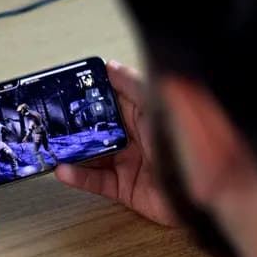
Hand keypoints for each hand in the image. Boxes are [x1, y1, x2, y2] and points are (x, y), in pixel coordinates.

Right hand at [55, 61, 178, 226]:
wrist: (207, 190)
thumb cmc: (189, 143)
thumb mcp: (158, 106)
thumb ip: (134, 86)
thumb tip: (111, 66)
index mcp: (144, 115)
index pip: (111, 101)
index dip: (90, 96)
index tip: (67, 89)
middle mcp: (135, 138)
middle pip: (97, 129)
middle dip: (74, 125)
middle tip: (48, 120)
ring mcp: (130, 164)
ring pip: (92, 155)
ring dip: (71, 151)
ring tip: (49, 146)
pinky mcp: (126, 189)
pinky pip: (97, 182)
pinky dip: (79, 176)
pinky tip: (63, 170)